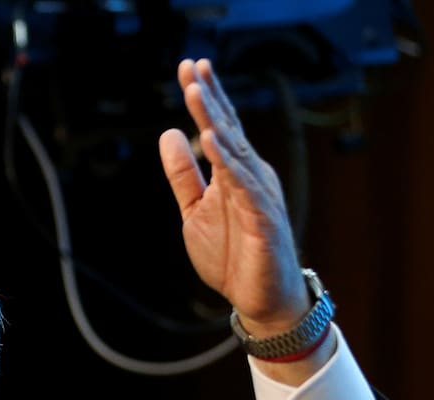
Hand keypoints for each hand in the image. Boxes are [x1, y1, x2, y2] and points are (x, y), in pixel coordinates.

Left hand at [159, 58, 309, 336]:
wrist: (258, 298)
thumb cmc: (232, 255)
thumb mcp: (194, 210)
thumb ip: (183, 174)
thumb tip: (170, 134)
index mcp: (236, 172)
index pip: (221, 127)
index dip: (207, 97)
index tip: (190, 67)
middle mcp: (252, 176)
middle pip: (228, 129)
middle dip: (208, 97)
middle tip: (191, 66)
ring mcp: (259, 195)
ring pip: (235, 151)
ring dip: (215, 120)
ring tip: (195, 93)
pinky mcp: (264, 218)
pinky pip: (244, 185)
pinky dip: (228, 162)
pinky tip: (212, 140)